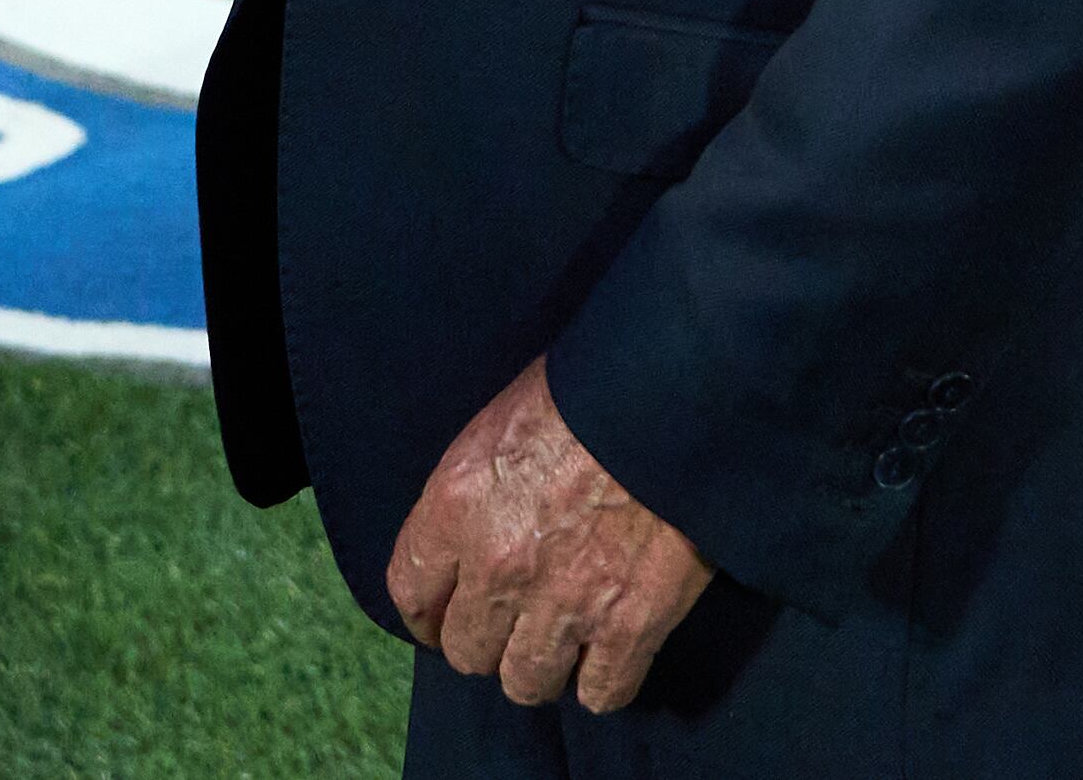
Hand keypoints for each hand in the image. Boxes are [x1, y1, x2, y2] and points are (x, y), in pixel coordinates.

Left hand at [386, 358, 713, 715]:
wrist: (672, 398)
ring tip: (560, 644)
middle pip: (466, 651)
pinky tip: (608, 655)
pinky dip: (603, 681)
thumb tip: (474, 527)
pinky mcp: (629, 626)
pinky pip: (600, 692)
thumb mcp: (501, 422)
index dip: (426, 616)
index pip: (410, 591)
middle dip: (487, 640)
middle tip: (512, 623)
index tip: (440, 621)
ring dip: (540, 666)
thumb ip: (475, 490)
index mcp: (456, 505)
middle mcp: (498, 566)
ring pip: (526, 682)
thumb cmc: (587, 391)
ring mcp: (563, 603)